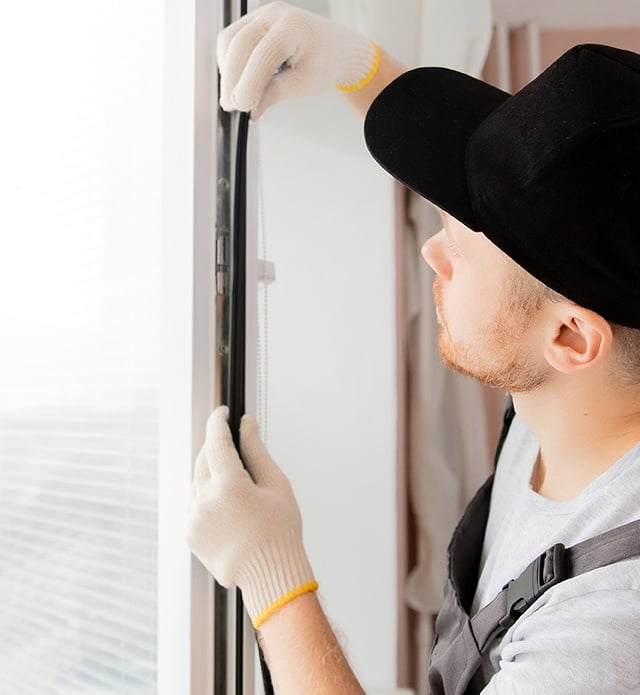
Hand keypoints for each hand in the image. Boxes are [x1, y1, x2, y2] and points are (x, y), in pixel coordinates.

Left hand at [187, 406, 316, 627]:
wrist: (270, 576)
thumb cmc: (279, 532)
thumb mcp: (276, 484)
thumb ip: (256, 450)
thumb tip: (246, 425)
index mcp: (229, 484)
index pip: (216, 439)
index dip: (218, 421)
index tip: (222, 413)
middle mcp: (205, 499)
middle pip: (203, 457)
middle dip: (216, 447)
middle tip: (234, 446)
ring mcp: (193, 517)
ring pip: (197, 480)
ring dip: (212, 473)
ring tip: (238, 488)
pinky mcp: (189, 532)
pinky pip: (194, 503)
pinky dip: (206, 496)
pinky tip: (229, 508)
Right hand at [217, 1, 378, 117]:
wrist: (331, 46)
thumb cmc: (323, 63)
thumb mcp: (305, 83)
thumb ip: (277, 93)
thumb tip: (251, 110)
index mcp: (294, 27)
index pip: (263, 55)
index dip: (249, 83)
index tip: (242, 108)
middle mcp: (274, 14)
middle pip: (240, 45)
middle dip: (232, 80)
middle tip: (231, 107)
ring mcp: (261, 14)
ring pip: (229, 41)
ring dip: (227, 72)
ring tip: (233, 97)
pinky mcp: (252, 21)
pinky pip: (230, 40)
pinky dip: (229, 63)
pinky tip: (236, 81)